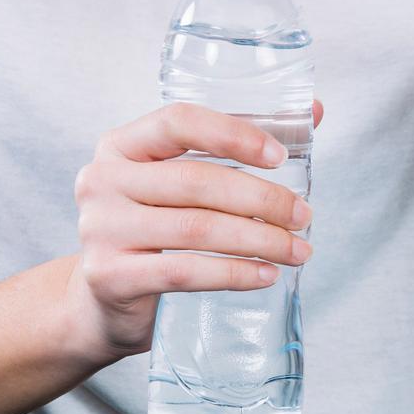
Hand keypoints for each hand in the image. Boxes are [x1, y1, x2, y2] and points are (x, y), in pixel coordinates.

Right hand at [67, 103, 322, 362]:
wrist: (103, 301)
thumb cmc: (156, 231)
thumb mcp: (181, 184)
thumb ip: (237, 146)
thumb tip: (313, 112)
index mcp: (120, 145)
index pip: (178, 121)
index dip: (234, 134)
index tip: (280, 157)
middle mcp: (101, 180)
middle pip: (195, 180)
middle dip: (261, 198)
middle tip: (303, 215)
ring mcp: (100, 229)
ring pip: (196, 228)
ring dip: (258, 239)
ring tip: (297, 250)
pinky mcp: (109, 276)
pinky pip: (184, 271)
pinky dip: (234, 273)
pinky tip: (266, 275)